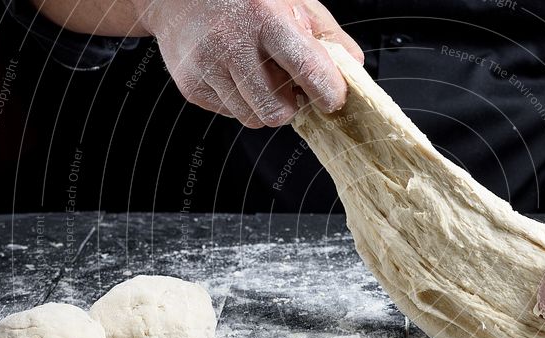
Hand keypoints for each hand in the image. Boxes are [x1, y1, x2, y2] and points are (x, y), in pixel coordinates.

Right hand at [131, 0, 363, 126]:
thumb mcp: (293, 1)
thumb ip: (327, 35)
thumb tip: (353, 68)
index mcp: (265, 18)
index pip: (307, 69)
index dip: (327, 93)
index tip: (332, 98)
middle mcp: (232, 43)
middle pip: (277, 112)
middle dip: (289, 106)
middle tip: (288, 86)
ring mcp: (207, 67)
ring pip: (253, 119)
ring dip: (264, 105)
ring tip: (259, 76)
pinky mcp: (191, 86)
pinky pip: (230, 114)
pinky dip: (240, 101)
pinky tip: (235, 75)